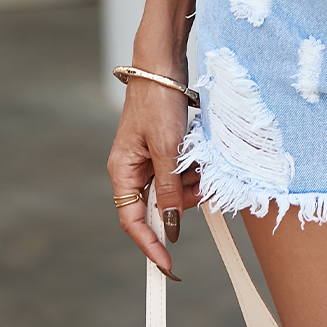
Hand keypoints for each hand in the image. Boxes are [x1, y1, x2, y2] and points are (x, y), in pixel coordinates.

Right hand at [107, 77, 201, 277]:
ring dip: (190, 183)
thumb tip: (170, 226)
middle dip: (182, 202)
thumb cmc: (157, 100)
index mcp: (123, 171)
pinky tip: (201, 156)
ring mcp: (148, 156)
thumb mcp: (167, 148)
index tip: (168, 265)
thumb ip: (169, 189)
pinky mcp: (164, 145)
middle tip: (202, 190)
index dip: (150, 245)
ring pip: (172, 187)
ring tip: (204, 166)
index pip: (133, 221)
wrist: (163, 62)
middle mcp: (133, 167)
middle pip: (158, 204)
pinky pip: (179, 169)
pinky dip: (192, 168)